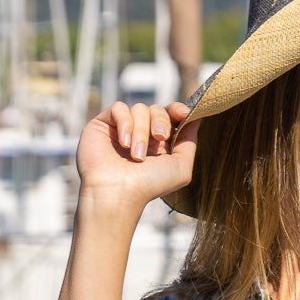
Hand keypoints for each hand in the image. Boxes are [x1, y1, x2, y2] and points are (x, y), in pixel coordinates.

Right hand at [76, 100, 199, 212]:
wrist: (118, 192)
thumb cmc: (149, 185)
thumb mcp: (180, 168)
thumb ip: (189, 143)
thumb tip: (196, 118)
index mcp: (160, 143)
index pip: (170, 115)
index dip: (178, 110)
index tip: (184, 113)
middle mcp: (141, 133)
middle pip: (157, 109)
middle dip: (161, 121)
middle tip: (159, 137)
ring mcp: (122, 128)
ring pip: (139, 108)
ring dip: (141, 131)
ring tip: (136, 155)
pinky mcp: (103, 123)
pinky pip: (119, 108)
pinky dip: (125, 124)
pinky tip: (124, 143)